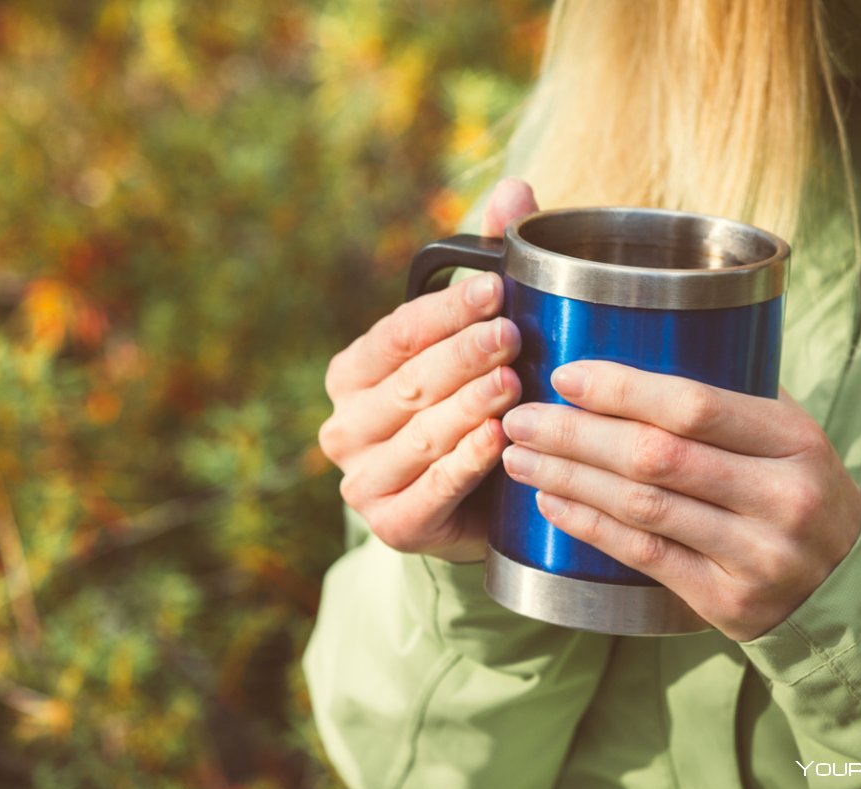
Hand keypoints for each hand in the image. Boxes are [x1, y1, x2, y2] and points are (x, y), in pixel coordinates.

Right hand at [318, 179, 537, 561]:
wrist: (473, 510)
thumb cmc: (468, 411)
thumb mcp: (472, 343)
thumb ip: (488, 268)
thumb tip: (516, 190)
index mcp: (352, 373)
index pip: (396, 334)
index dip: (446, 310)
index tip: (498, 289)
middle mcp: (344, 426)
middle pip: (409, 382)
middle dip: (464, 355)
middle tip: (514, 334)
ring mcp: (362, 480)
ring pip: (421, 433)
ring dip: (469, 406)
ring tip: (514, 382)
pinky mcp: (391, 525)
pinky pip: (431, 488)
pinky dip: (466, 462)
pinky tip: (500, 439)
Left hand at [500, 361, 860, 640]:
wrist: (845, 584)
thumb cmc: (796, 487)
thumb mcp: (788, 434)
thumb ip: (729, 396)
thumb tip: (637, 342)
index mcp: (794, 440)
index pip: (694, 406)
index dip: (621, 389)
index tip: (565, 376)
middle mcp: (780, 497)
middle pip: (656, 456)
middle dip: (576, 435)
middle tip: (522, 418)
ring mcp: (755, 554)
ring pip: (642, 507)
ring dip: (569, 478)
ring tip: (520, 457)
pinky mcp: (727, 600)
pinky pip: (642, 556)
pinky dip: (589, 525)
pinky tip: (551, 502)